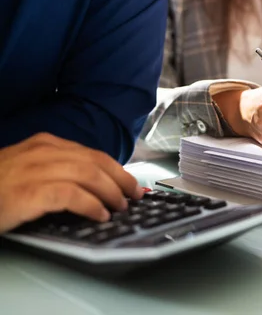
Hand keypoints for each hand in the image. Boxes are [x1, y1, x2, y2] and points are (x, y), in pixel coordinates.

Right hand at [0, 133, 143, 233]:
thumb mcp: (29, 169)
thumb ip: (59, 169)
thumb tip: (97, 183)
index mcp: (45, 144)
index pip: (94, 154)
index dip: (119, 170)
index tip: (133, 184)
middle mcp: (43, 151)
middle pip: (97, 162)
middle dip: (121, 181)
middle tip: (134, 197)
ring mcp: (36, 169)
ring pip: (90, 175)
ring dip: (111, 193)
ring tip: (119, 208)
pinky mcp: (29, 192)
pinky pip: (72, 195)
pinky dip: (92, 205)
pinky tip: (99, 215)